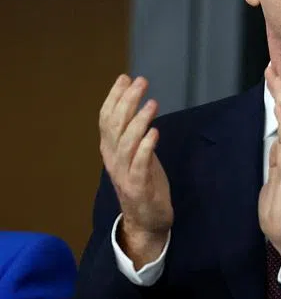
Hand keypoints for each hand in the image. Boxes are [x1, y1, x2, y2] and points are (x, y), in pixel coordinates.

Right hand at [99, 75, 171, 267]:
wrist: (146, 220)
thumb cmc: (144, 182)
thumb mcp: (136, 153)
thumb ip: (133, 131)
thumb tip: (136, 103)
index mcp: (110, 149)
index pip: (107, 118)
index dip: (114, 97)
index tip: (124, 78)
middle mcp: (113, 159)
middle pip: (115, 126)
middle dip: (126, 102)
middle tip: (140, 82)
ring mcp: (124, 173)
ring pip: (126, 143)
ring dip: (138, 121)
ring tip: (151, 103)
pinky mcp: (139, 186)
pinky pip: (140, 165)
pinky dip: (146, 148)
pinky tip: (155, 133)